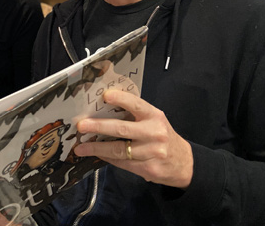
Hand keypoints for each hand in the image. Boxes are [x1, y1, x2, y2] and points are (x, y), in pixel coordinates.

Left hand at [74, 89, 193, 188]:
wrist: (184, 163)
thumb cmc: (162, 136)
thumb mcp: (154, 120)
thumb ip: (135, 115)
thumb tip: (103, 109)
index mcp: (154, 116)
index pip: (136, 105)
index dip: (121, 99)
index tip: (105, 96)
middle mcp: (154, 133)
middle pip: (122, 129)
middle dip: (98, 127)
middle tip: (81, 125)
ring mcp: (151, 152)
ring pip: (118, 150)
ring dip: (96, 148)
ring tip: (81, 147)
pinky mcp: (147, 169)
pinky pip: (121, 163)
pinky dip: (106, 158)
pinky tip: (95, 155)